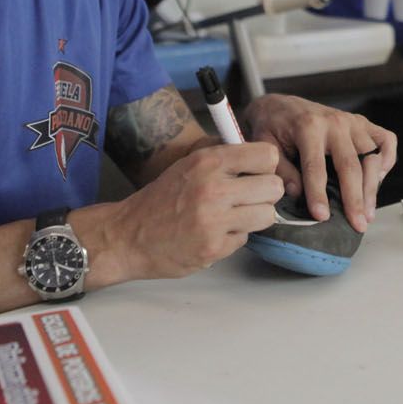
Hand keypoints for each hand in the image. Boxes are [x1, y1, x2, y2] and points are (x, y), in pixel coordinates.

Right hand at [115, 142, 283, 278]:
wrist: (127, 235)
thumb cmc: (161, 198)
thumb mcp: (190, 164)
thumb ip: (225, 158)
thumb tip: (263, 156)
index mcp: (208, 162)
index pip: (267, 155)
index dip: (266, 166)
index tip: (256, 173)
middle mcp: (213, 189)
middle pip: (274, 187)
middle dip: (265, 193)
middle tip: (249, 197)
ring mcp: (214, 221)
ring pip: (267, 215)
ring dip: (254, 217)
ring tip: (234, 216)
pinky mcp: (213, 248)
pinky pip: (245, 239)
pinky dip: (233, 237)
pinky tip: (215, 233)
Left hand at [245, 94, 396, 231]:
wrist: (281, 105)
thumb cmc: (273, 126)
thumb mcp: (265, 145)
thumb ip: (280, 169)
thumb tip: (297, 193)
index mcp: (308, 127)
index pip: (315, 166)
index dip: (318, 194)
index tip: (321, 216)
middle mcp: (335, 122)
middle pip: (351, 164)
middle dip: (355, 198)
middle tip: (357, 224)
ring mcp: (352, 122)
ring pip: (372, 157)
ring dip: (372, 188)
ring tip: (368, 214)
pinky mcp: (362, 124)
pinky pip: (386, 141)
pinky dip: (387, 160)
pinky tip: (378, 180)